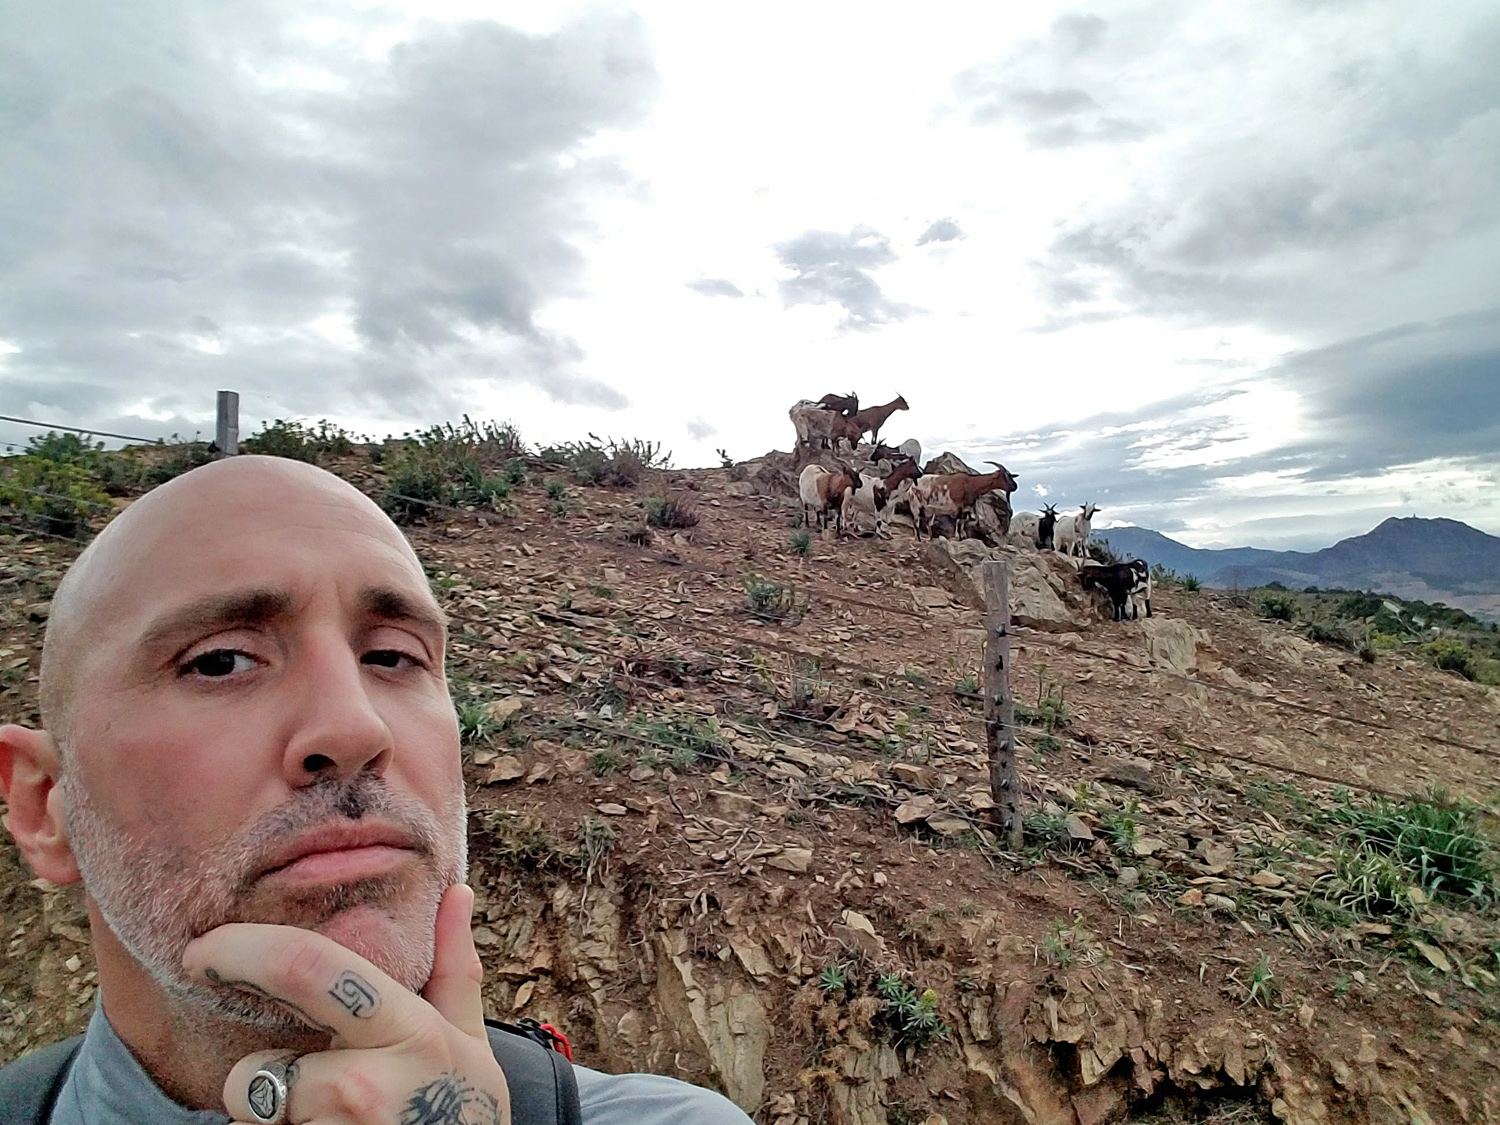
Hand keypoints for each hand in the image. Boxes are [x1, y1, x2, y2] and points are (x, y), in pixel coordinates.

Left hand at [183, 884, 510, 1123]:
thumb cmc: (462, 1116)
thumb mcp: (466, 1045)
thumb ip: (453, 968)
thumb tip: (456, 889)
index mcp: (406, 1032)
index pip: (308, 968)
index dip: (240, 950)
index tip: (203, 949)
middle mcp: (364, 1088)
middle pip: (251, 1071)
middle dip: (247, 1081)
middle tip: (276, 1077)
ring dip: (270, 1124)